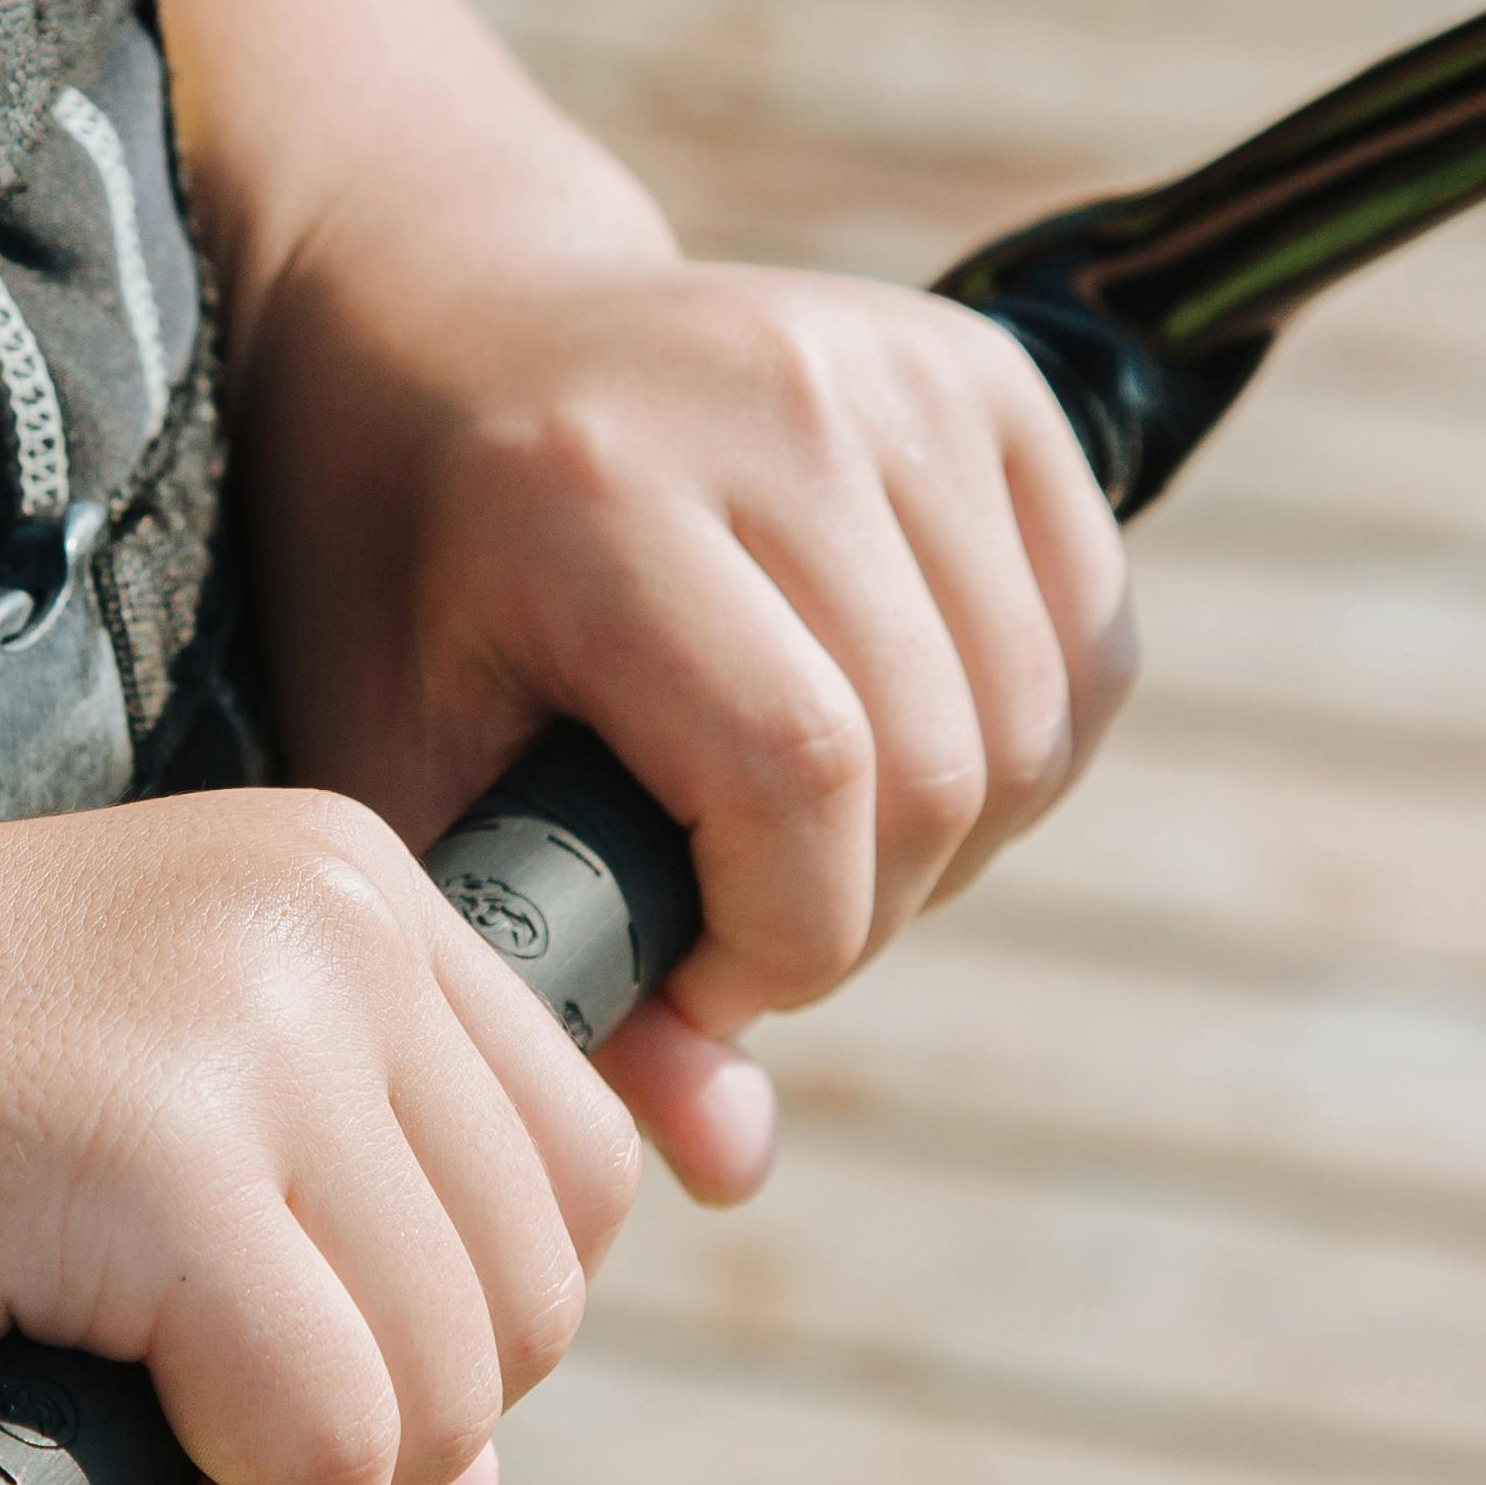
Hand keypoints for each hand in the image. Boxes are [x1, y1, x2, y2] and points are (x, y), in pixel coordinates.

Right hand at [0, 792, 637, 1484]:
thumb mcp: (110, 1153)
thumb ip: (318, 1284)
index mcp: (335, 876)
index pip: (565, 1167)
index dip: (443, 1331)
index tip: (254, 1374)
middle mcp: (326, 918)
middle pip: (540, 1289)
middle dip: (387, 1433)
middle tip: (179, 1451)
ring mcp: (250, 1028)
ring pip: (458, 1388)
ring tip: (132, 1472)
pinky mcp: (156, 1164)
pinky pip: (333, 1451)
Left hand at [239, 216, 1136, 1205]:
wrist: (444, 319)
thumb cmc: (396, 576)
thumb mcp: (406, 770)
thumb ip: (546, 962)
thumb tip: (729, 1165)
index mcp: (601, 493)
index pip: (805, 776)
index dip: (781, 940)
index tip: (694, 980)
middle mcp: (776, 402)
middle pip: (935, 768)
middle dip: (851, 915)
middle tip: (733, 920)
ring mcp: (898, 371)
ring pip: (1032, 726)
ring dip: (940, 848)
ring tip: (796, 837)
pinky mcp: (988, 372)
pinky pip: (1090, 644)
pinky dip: (1019, 752)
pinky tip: (888, 752)